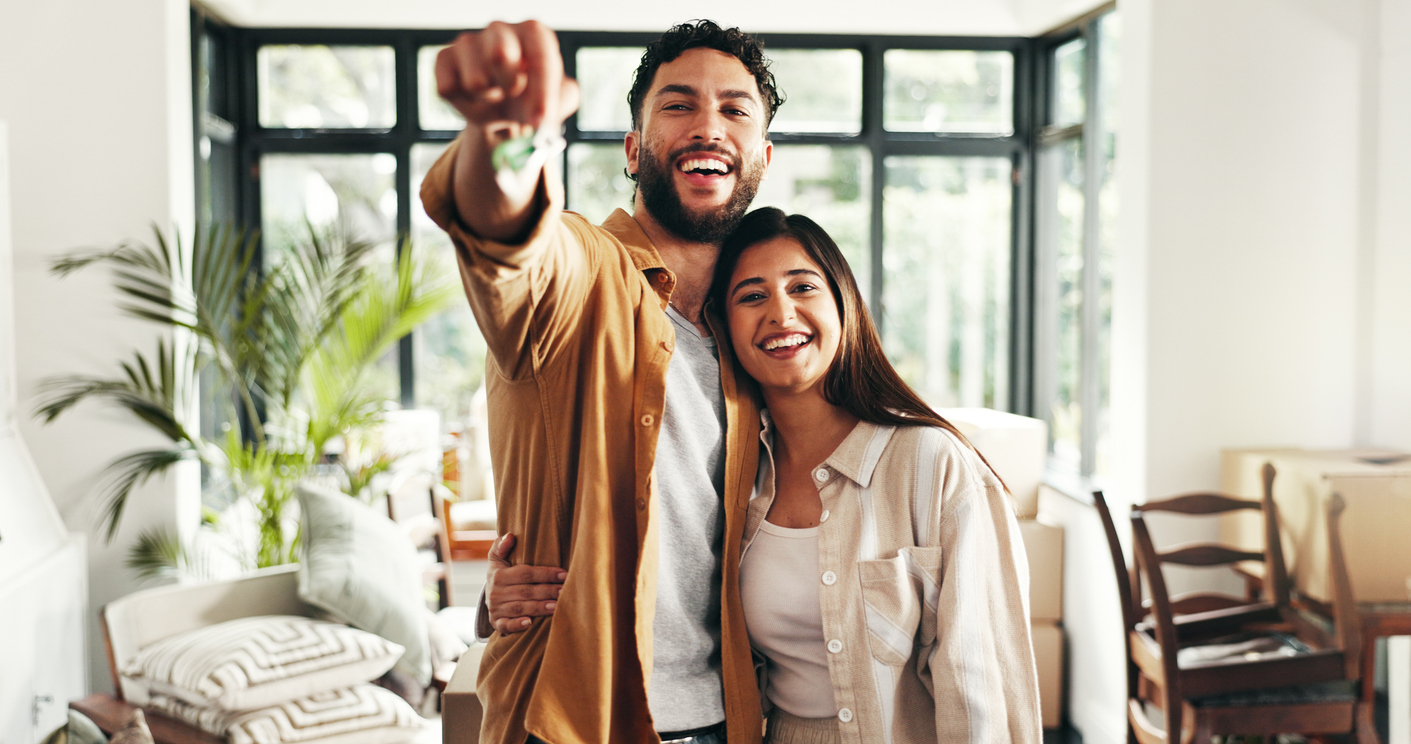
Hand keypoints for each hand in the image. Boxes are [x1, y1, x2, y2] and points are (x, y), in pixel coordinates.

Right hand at [435, 21, 579, 136]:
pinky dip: (463, 105)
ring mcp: (469, 41)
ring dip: (488, 101)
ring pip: (475, 81)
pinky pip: (448, 89)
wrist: (500, 110)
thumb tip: (543, 116)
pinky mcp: (444, 58)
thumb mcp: (560, 98)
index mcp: (533, 33)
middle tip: (514, 97)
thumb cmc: (532, 97)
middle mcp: (500, 29)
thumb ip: (563, 101)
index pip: (540, 54)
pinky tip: (474, 99)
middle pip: (499, 54)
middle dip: (510, 86)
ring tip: (496, 98)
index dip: (542, 91)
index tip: (541, 120)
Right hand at [484, 533, 565, 634]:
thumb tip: (511, 536)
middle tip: (565, 591)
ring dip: (539, 607)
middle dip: (547, 591)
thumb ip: (502, 545)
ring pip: (520, 608)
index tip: (564, 574)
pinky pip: (506, 625)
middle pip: (526, 591)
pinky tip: (530, 623)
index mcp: (499, 575)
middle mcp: (496, 592)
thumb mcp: (497, 558)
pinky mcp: (497, 623)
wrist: (489, 596)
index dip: (545, 573)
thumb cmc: (501, 573)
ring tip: (557, 606)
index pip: (525, 573)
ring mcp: (496, 609)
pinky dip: (517, 625)